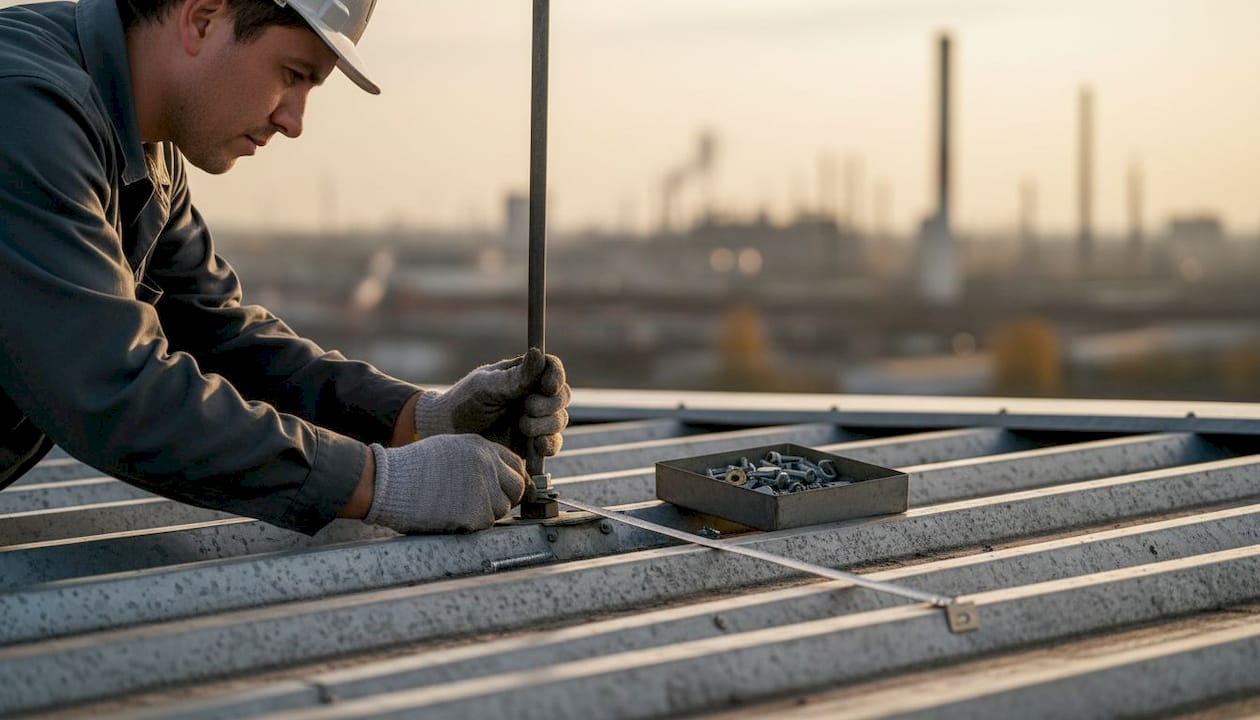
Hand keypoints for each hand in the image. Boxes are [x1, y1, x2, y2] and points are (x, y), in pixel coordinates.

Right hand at [364, 434, 526, 532]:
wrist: (389, 483)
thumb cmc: (412, 469)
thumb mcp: (449, 449)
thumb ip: (476, 459)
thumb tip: (498, 476)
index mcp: (481, 447)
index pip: (516, 464)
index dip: (511, 479)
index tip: (505, 489)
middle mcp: (488, 464)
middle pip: (517, 487)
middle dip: (505, 497)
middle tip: (485, 505)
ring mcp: (484, 488)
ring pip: (502, 508)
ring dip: (486, 512)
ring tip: (458, 507)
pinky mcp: (476, 512)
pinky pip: (486, 523)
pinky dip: (472, 524)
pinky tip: (451, 516)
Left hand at [414, 348, 569, 457]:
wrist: (448, 437)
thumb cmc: (462, 404)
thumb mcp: (485, 387)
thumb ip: (514, 377)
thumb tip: (538, 353)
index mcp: (523, 375)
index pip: (552, 369)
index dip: (556, 376)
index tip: (547, 387)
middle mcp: (533, 396)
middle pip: (561, 396)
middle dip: (548, 404)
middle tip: (526, 410)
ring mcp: (535, 420)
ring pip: (559, 420)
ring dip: (546, 424)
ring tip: (522, 427)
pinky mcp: (532, 445)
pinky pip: (553, 444)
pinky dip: (549, 445)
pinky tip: (537, 446)